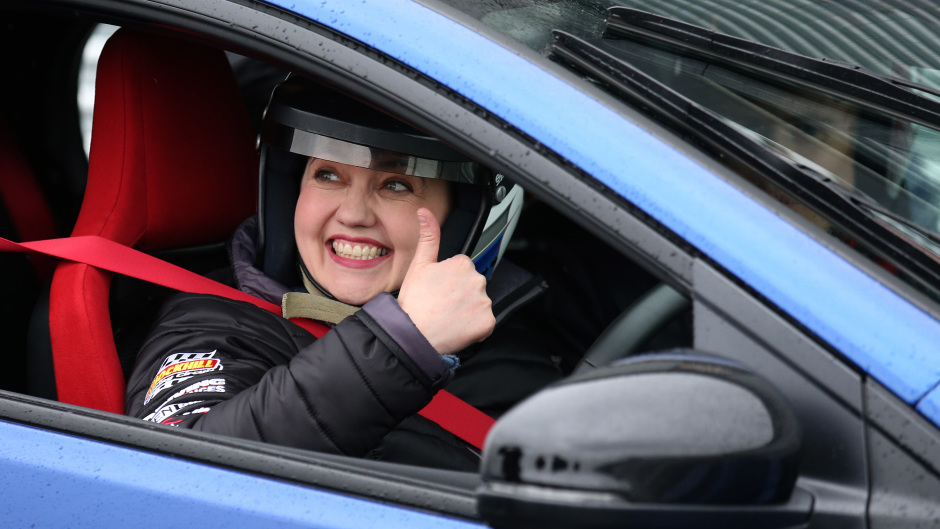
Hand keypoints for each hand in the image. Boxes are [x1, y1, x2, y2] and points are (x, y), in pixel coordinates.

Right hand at [397, 208, 494, 354]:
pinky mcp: (488, 322)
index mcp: (463, 263)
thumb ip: (428, 237)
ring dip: (467, 311)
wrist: (414, 334)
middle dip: (460, 294)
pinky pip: (485, 324)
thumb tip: (425, 212)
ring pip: (478, 304)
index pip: (461, 270)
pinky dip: (474, 328)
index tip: (438, 290)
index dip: (448, 281)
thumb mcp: (419, 265)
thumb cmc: (414, 302)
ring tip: (447, 317)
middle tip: (441, 304)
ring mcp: (484, 301)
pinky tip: (457, 327)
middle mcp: (478, 280)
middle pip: (472, 285)